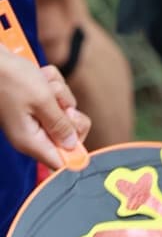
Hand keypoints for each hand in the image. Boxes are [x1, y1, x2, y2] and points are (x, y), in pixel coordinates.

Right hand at [0, 53, 89, 170]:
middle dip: (68, 109)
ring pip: (63, 108)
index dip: (75, 149)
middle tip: (56, 100)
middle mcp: (32, 132)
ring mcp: (33, 116)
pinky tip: (39, 75)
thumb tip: (73, 146)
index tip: (75, 126)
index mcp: (31, 141)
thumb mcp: (42, 101)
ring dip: (58, 90)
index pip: (59, 161)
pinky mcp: (35, 102)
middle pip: (68, 132)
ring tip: (41, 83)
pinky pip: (55, 93)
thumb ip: (59, 124)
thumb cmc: (11, 79)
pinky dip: (51, 81)